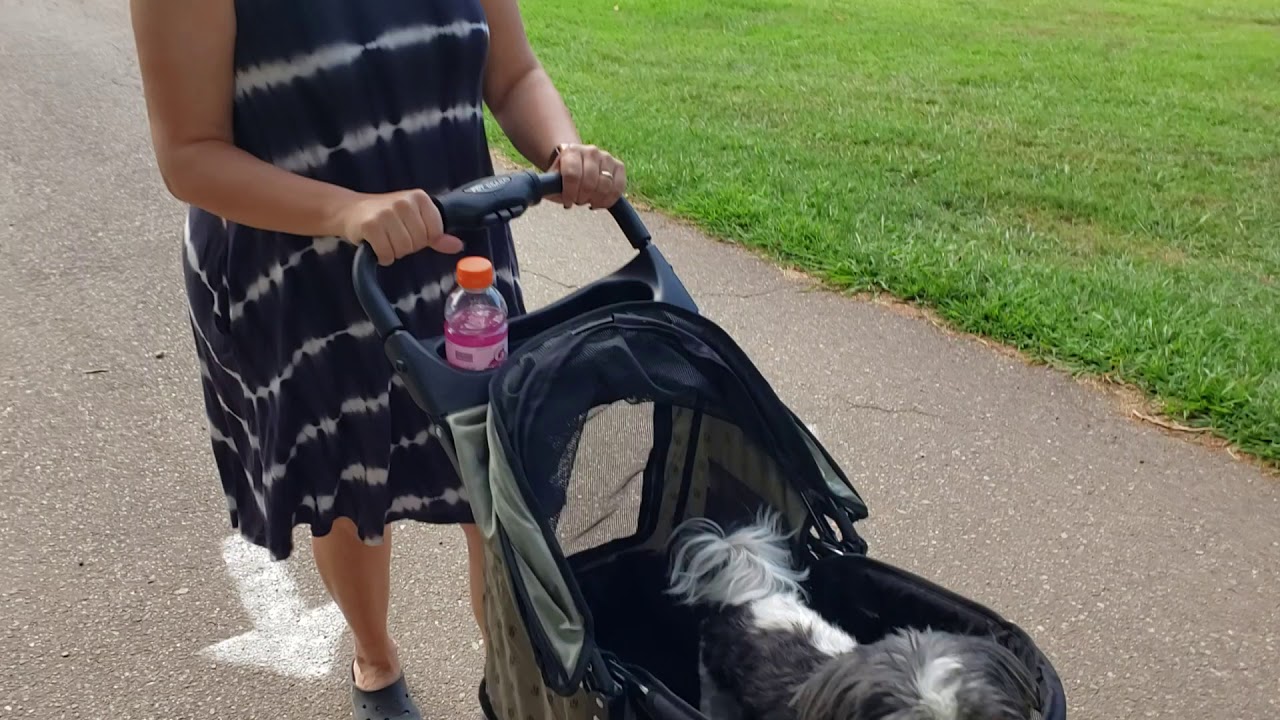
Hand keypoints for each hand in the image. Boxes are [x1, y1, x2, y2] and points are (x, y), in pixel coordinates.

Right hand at [336, 190, 463, 264]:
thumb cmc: (386, 216)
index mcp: (419, 198)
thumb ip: (437, 235)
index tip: (411, 231)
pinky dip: (383, 256)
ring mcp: (386, 213)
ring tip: (385, 239)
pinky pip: (386, 254)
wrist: (351, 211)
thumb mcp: (414, 220)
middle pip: (419, 242)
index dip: (424, 239)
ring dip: (394, 252)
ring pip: (403, 249)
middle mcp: (404, 202)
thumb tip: (457, 245)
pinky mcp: (371, 225)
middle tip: (394, 235)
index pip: (436, 232)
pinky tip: (376, 246)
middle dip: (407, 246)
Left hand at [548, 143, 626, 209]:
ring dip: (596, 199)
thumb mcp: (552, 180)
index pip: (572, 174)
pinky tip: (600, 202)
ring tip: (588, 200)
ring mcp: (606, 157)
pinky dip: (609, 199)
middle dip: (582, 197)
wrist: (576, 162)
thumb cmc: (562, 176)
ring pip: (606, 185)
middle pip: (590, 182)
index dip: (570, 193)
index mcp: (571, 151)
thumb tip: (537, 194)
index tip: (567, 202)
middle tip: (577, 201)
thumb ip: (546, 187)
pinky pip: (619, 187)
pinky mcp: (618, 166)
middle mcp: (590, 151)